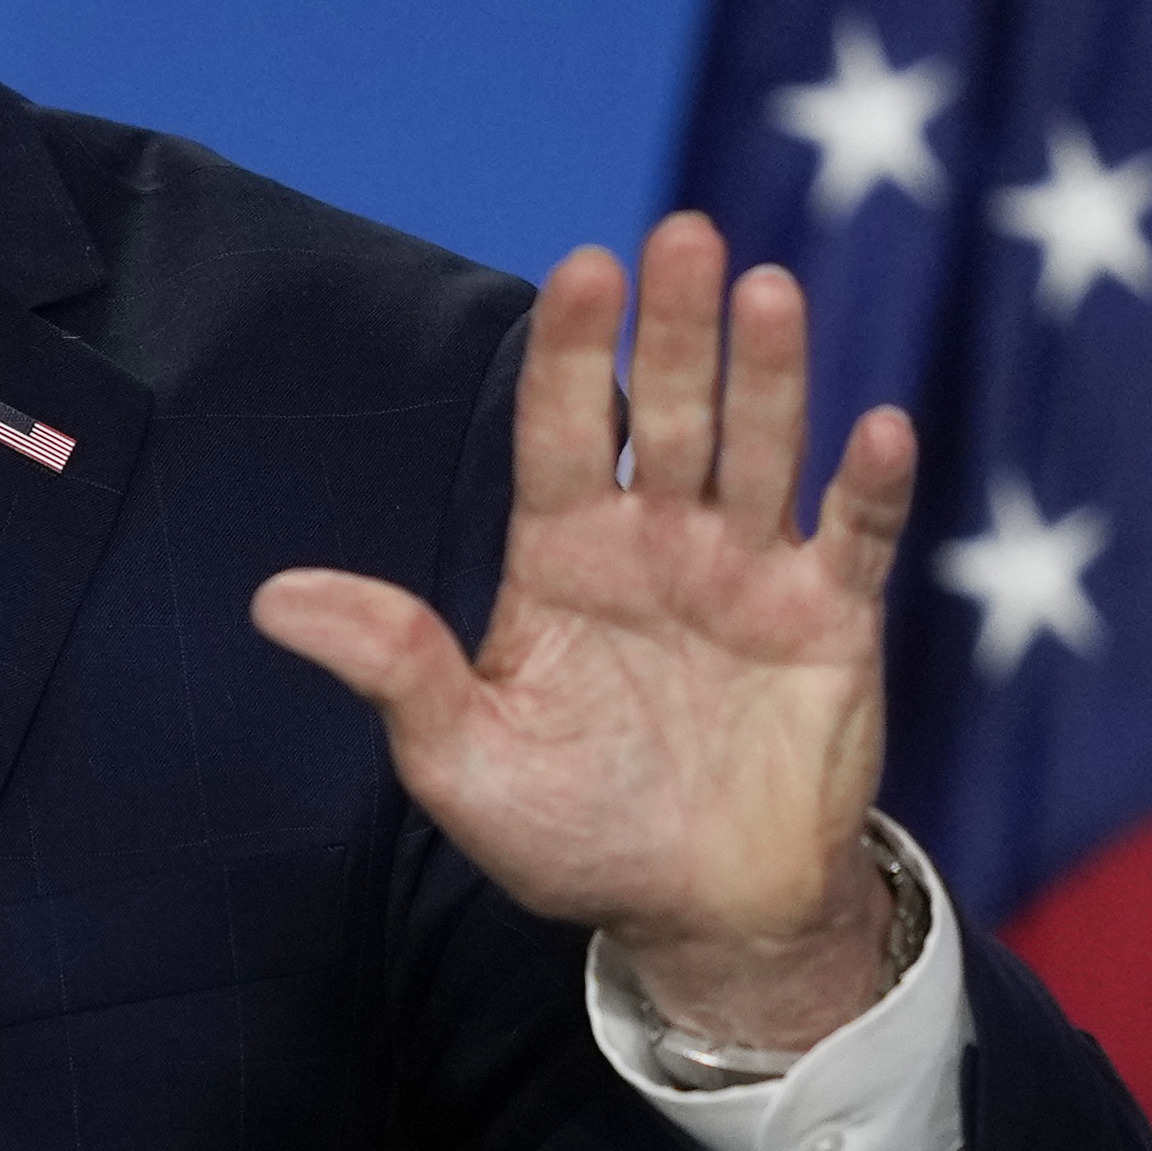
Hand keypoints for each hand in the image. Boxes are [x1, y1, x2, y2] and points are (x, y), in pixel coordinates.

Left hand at [251, 212, 917, 1054]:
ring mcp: (748, 572)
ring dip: (768, 375)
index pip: (559, 430)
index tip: (580, 270)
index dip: (569, 352)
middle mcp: (658, 540)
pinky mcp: (830, 622)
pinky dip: (870, 486)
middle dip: (674, 328)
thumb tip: (273, 599)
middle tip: (683, 234)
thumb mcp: (461, 759)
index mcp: (563, 556)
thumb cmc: (569, 831)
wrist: (697, 915)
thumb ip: (393, 667)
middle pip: (665, 414)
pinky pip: (853, 539)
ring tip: (768, 291)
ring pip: (761, 449)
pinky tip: (878, 428)